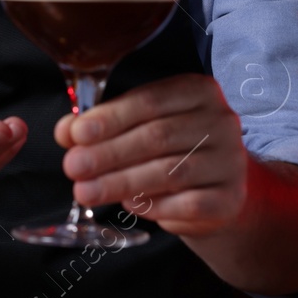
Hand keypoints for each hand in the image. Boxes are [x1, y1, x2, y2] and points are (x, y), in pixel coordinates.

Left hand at [54, 73, 247, 236]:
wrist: (215, 191)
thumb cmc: (171, 151)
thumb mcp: (138, 129)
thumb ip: (103, 126)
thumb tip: (67, 132)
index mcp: (198, 91)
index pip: (150, 101)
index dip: (110, 118)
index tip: (77, 134)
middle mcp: (220, 121)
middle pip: (158, 136)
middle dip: (109, 153)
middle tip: (73, 167)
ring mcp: (230, 161)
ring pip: (170, 171)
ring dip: (121, 182)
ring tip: (86, 191)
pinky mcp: (231, 198)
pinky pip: (188, 204)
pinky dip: (153, 206)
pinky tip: (128, 205)